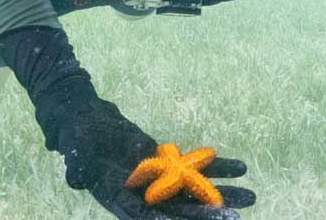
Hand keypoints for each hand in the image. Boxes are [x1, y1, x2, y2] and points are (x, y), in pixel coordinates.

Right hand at [0, 27, 255, 219]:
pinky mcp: (166, 164)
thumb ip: (75, 164)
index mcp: (117, 197)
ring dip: (222, 193)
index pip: (147, 215)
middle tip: (237, 217)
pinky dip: (218, 167)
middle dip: (208, 213)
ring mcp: (157, 180)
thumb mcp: (72, 146)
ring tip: (253, 195)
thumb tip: (74, 180)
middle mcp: (141, 194)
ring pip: (194, 190)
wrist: (83, 117)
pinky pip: (196, 167)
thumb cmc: (74, 133)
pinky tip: (242, 167)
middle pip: (179, 208)